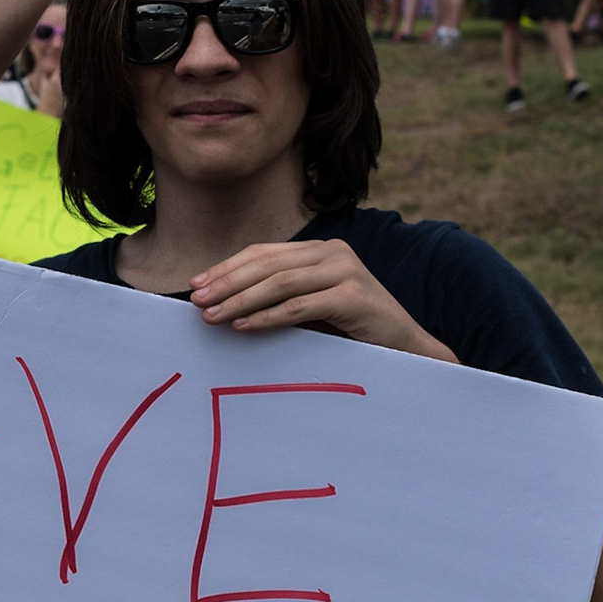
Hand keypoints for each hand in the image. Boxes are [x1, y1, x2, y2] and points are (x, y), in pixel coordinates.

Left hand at [188, 239, 454, 360]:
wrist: (407, 351)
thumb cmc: (350, 333)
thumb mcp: (311, 309)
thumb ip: (279, 298)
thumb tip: (221, 304)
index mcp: (321, 250)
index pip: (264, 253)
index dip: (227, 267)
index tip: (195, 284)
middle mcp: (334, 253)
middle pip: (267, 264)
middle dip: (227, 283)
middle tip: (196, 300)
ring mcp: (346, 271)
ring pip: (280, 283)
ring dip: (240, 300)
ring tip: (211, 315)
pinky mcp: (354, 296)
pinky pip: (300, 306)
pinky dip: (268, 316)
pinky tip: (242, 326)